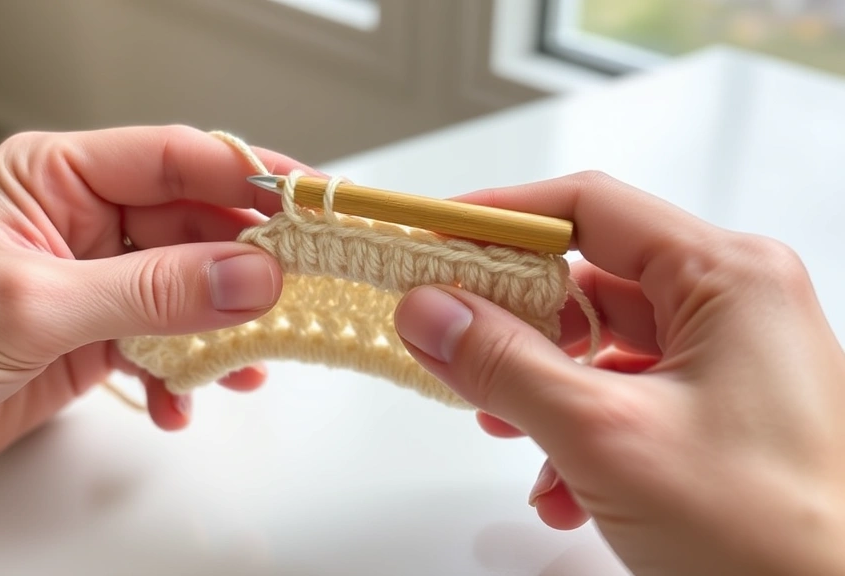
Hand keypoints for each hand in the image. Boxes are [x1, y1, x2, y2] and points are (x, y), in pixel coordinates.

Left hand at [0, 126, 307, 494]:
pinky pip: (169, 340)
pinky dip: (185, 372)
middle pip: (196, 224)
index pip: (174, 157)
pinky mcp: (100, 332)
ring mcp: (98, 278)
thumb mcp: (36, 307)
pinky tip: (180, 401)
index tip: (308, 206)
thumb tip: (253, 277)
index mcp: (58, 175)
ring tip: (247, 364)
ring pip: (192, 286)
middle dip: (246, 265)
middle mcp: (85, 218)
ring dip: (224, 328)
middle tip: (298, 296)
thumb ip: (152, 290)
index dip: (247, 176)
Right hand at [395, 171, 844, 574]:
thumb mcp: (606, 436)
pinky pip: (628, 395)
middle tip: (449, 340)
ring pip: (603, 345)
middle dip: (514, 322)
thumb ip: (505, 364)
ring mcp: (731, 360)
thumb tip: (432, 310)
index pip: (588, 208)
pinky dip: (580, 431)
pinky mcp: (722, 410)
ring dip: (541, 387)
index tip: (434, 239)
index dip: (501, 219)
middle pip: (590, 278)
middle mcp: (735, 305)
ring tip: (502, 426)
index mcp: (727, 277)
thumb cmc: (775, 536)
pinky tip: (561, 486)